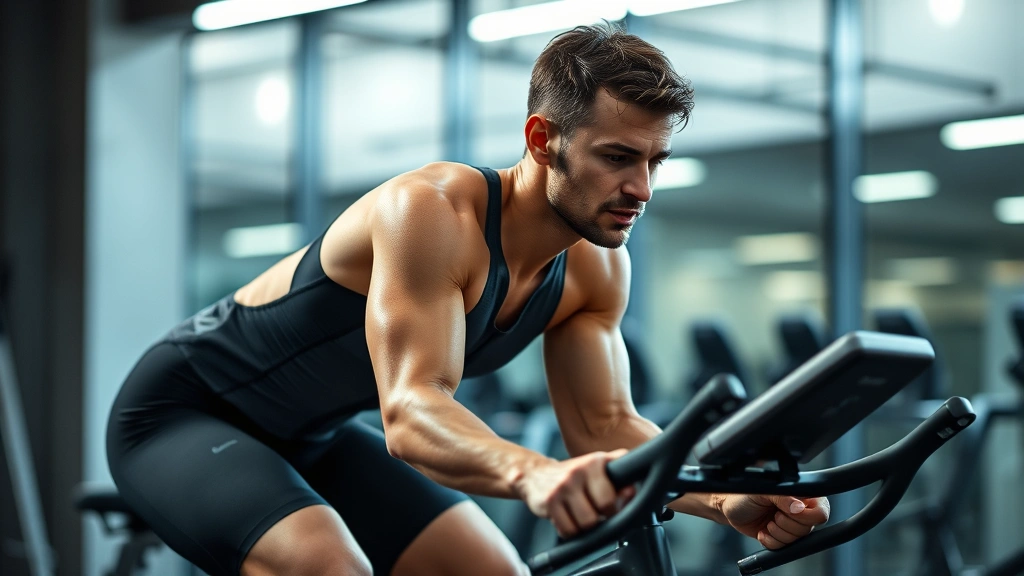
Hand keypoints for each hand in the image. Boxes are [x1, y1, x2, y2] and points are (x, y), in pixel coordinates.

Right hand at [515, 450, 635, 538]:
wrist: (534, 474)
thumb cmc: (572, 474)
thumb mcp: (597, 468)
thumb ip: (618, 477)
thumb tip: (632, 492)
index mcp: (595, 462)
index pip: (612, 497)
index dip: (613, 507)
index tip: (608, 506)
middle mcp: (578, 472)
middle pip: (600, 513)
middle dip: (599, 517)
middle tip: (593, 511)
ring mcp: (562, 487)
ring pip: (584, 525)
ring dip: (584, 526)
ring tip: (580, 515)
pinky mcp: (548, 502)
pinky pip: (567, 530)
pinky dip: (569, 530)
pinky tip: (566, 517)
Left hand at [720, 494, 829, 549]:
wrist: (730, 508)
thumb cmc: (744, 494)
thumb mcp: (763, 491)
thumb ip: (782, 497)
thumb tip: (799, 507)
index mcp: (800, 495)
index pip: (821, 510)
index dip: (807, 515)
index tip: (789, 511)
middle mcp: (800, 510)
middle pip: (808, 528)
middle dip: (786, 524)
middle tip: (774, 514)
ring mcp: (791, 525)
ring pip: (796, 539)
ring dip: (777, 532)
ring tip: (767, 521)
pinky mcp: (782, 537)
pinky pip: (784, 547)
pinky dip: (771, 541)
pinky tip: (763, 530)